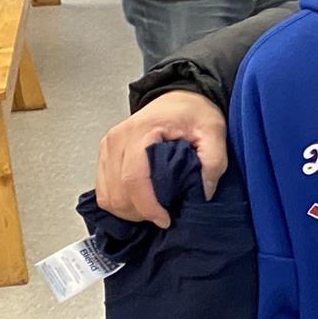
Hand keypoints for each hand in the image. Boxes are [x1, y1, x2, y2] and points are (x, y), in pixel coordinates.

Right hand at [95, 89, 228, 227]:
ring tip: (153, 211)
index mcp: (140, 132)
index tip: (166, 219)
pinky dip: (120, 203)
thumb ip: (213, 161)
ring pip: (106, 195)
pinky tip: (140, 204)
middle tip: (164, 216)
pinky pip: (103, 190)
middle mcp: (116, 139)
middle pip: (117, 191)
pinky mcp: (105, 156)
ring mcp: (107, 148)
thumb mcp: (214, 131)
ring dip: (128, 211)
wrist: (178, 98)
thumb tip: (203, 194)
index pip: (134, 178)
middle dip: (139, 213)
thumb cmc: (193, 112)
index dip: (147, 206)